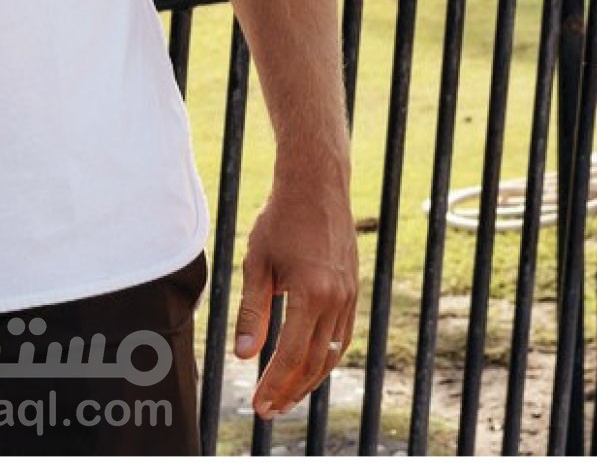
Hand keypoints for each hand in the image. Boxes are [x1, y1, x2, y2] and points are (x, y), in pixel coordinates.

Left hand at [234, 170, 358, 421]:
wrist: (317, 185)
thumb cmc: (281, 219)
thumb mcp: (257, 263)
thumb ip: (253, 311)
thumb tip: (244, 355)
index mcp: (311, 293)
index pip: (291, 355)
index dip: (274, 384)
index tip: (258, 404)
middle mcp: (337, 299)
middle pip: (314, 362)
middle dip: (291, 390)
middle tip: (269, 410)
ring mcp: (349, 295)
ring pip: (332, 353)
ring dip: (310, 379)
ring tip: (287, 396)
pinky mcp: (353, 289)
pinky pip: (342, 335)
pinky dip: (325, 357)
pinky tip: (309, 364)